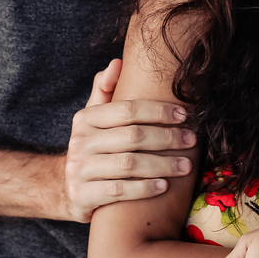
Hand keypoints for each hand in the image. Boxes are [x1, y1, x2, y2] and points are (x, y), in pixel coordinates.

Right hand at [64, 59, 195, 222]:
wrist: (66, 188)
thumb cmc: (92, 147)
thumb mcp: (93, 118)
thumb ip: (104, 90)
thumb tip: (118, 62)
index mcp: (85, 119)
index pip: (128, 109)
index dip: (159, 111)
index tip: (184, 115)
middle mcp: (80, 142)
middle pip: (133, 136)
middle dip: (168, 138)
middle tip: (192, 141)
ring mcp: (79, 170)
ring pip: (129, 165)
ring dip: (163, 165)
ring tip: (186, 166)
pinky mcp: (83, 195)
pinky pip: (120, 191)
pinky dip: (144, 189)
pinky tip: (164, 186)